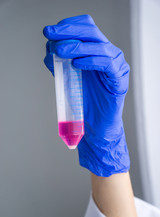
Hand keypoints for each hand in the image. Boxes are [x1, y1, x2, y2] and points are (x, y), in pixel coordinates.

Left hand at [43, 14, 129, 176]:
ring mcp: (116, 65)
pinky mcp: (119, 79)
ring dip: (76, 46)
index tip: (49, 31)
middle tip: (50, 33)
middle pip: (91, 32)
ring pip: (99, 47)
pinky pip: (106, 64)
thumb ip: (60, 63)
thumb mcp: (68, 77)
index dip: (68, 26)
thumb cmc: (84, 101)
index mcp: (97, 52)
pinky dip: (90, 61)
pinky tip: (75, 63)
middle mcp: (108, 54)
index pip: (85, 28)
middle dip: (68, 31)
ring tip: (59, 50)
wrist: (96, 124)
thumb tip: (49, 49)